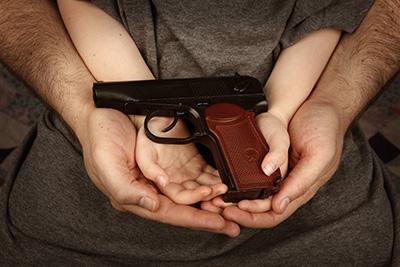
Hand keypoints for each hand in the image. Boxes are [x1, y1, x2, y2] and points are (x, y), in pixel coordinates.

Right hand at [77, 108, 238, 235]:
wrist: (105, 109)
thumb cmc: (100, 137)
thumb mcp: (106, 164)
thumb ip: (126, 189)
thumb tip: (152, 205)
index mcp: (133, 194)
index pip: (168, 212)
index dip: (193, 219)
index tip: (216, 224)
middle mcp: (150, 187)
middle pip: (183, 207)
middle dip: (208, 215)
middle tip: (232, 223)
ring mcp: (162, 174)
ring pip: (191, 191)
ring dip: (211, 199)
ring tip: (231, 204)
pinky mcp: (170, 159)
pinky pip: (192, 173)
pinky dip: (208, 180)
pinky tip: (221, 184)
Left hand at [218, 100, 345, 227]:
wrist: (319, 104)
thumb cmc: (325, 128)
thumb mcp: (319, 155)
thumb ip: (302, 181)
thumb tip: (279, 204)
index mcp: (302, 188)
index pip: (275, 213)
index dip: (254, 216)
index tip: (235, 209)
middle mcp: (288, 184)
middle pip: (261, 209)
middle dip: (240, 212)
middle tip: (219, 207)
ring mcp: (278, 173)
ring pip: (255, 196)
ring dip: (236, 201)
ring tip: (217, 200)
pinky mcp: (270, 160)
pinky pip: (253, 178)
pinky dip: (239, 185)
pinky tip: (226, 185)